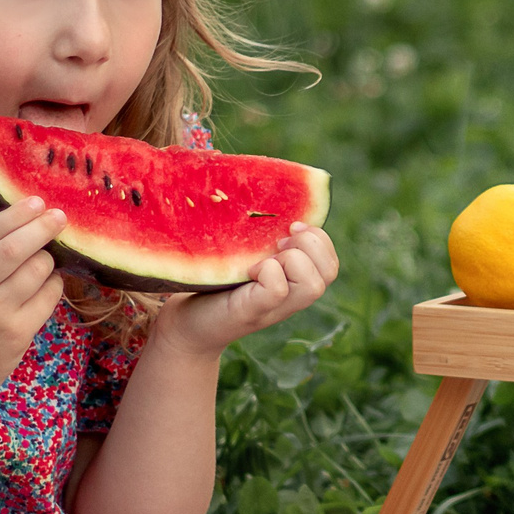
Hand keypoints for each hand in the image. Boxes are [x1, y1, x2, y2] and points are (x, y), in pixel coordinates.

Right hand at [0, 200, 69, 397]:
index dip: (14, 214)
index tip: (37, 201)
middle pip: (14, 249)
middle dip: (41, 228)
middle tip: (59, 216)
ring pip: (36, 271)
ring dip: (48, 259)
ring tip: (47, 258)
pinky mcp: (17, 332)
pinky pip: (48, 296)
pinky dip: (54, 284)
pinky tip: (48, 283)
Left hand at [149, 224, 339, 358]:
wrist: (183, 324)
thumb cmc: (211, 284)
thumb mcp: (244, 254)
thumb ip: (262, 237)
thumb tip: (265, 189)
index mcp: (294, 282)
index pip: (331, 262)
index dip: (320, 238)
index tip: (290, 227)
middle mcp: (291, 299)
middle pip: (330, 271)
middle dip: (310, 245)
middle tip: (276, 244)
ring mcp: (274, 309)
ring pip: (313, 284)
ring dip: (292, 260)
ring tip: (264, 260)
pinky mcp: (251, 312)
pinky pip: (277, 289)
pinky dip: (268, 272)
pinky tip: (248, 271)